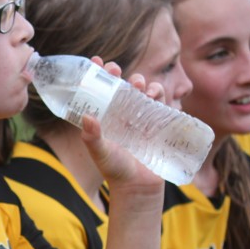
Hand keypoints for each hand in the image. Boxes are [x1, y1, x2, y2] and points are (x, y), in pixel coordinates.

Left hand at [79, 58, 166, 192]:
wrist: (139, 187)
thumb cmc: (116, 171)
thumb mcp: (101, 153)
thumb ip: (93, 138)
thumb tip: (87, 117)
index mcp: (106, 118)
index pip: (100, 91)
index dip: (98, 75)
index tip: (96, 61)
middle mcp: (122, 115)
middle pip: (121, 87)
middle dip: (120, 74)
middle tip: (116, 69)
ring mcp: (141, 118)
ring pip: (142, 91)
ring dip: (141, 82)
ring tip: (138, 84)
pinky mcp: (159, 124)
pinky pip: (162, 102)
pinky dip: (160, 93)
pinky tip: (155, 93)